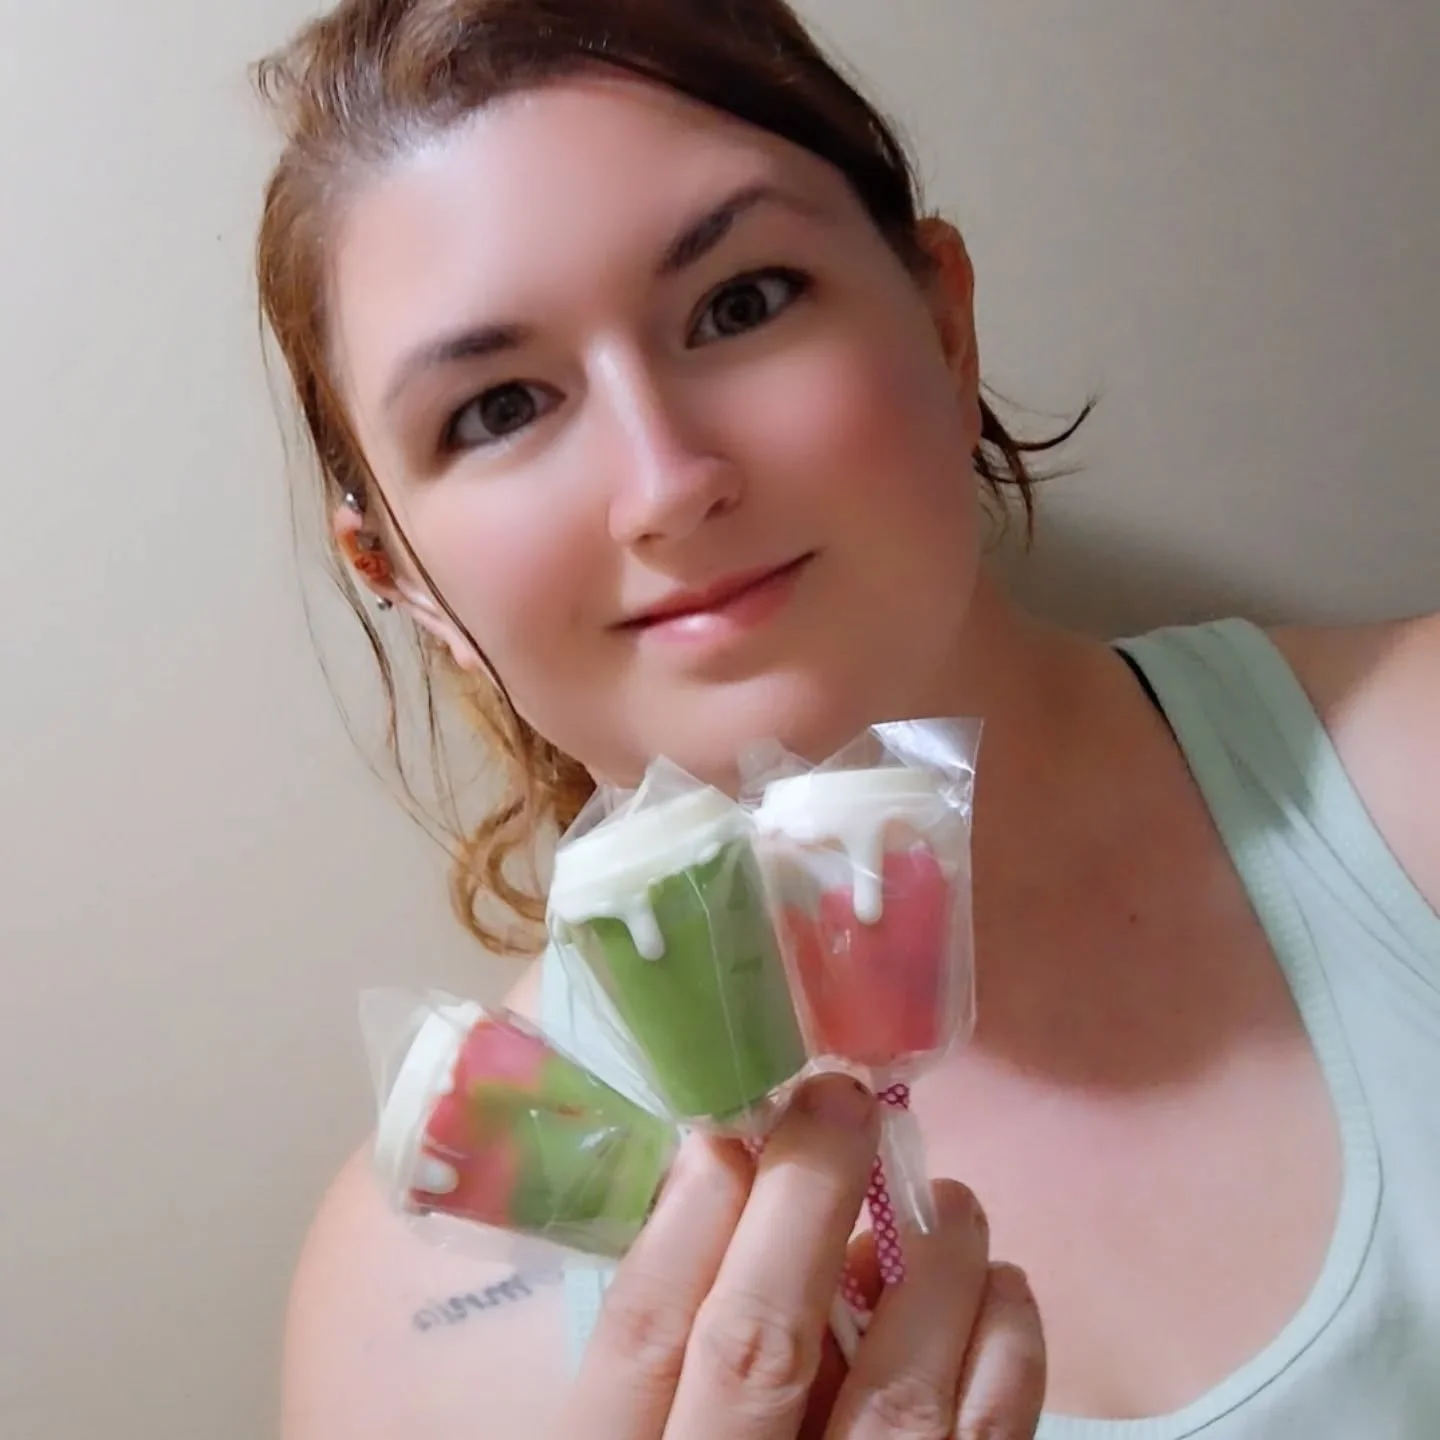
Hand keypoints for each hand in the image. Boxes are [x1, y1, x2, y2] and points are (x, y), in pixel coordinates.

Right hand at [560, 1074, 1045, 1437]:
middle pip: (759, 1347)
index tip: (729, 1127)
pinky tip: (1007, 1299)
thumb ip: (661, 1358)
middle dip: (803, 1201)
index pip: (642, 1338)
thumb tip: (724, 1186)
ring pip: (901, 1403)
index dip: (685, 1217)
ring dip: (934, 1273)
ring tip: (954, 1201)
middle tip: (843, 1102)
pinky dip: (1009, 1360)